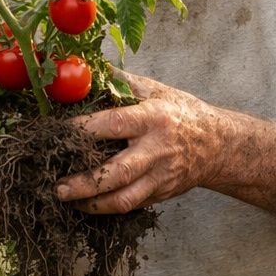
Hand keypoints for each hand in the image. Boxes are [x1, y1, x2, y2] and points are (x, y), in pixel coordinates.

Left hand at [61, 72, 218, 213]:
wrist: (218, 145)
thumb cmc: (182, 113)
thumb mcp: (157, 90)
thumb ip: (123, 82)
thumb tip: (89, 68)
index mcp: (153, 119)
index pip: (115, 124)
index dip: (85, 130)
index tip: (57, 133)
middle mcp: (157, 150)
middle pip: (118, 172)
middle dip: (85, 182)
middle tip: (58, 187)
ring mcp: (160, 176)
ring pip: (124, 198)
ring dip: (93, 204)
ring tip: (68, 200)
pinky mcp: (161, 193)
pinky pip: (131, 205)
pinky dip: (106, 208)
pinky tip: (86, 203)